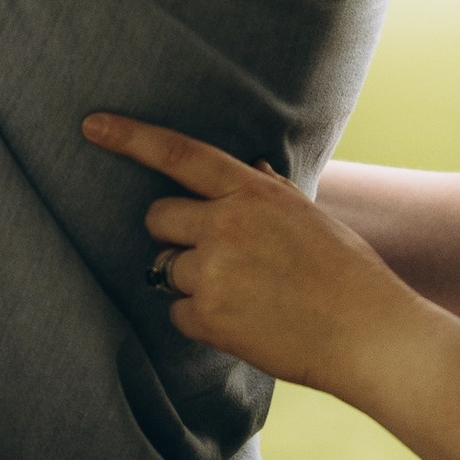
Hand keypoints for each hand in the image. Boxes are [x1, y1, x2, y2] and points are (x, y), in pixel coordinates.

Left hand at [81, 113, 416, 398]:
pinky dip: (200, 320)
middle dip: (173, 234)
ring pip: (168, 268)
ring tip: (245, 294)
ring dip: (193, 281)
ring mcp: (215, 271)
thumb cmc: (345, 272)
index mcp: (252, 191)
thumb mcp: (308, 216)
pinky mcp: (210, 317)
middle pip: (157, 217)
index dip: (131, 138)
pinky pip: (178, 313)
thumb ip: (269, 193)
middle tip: (212, 254)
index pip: (179, 154)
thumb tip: (254, 169)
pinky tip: (242, 321)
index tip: (91, 126)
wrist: (368, 333)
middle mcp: (227, 224)